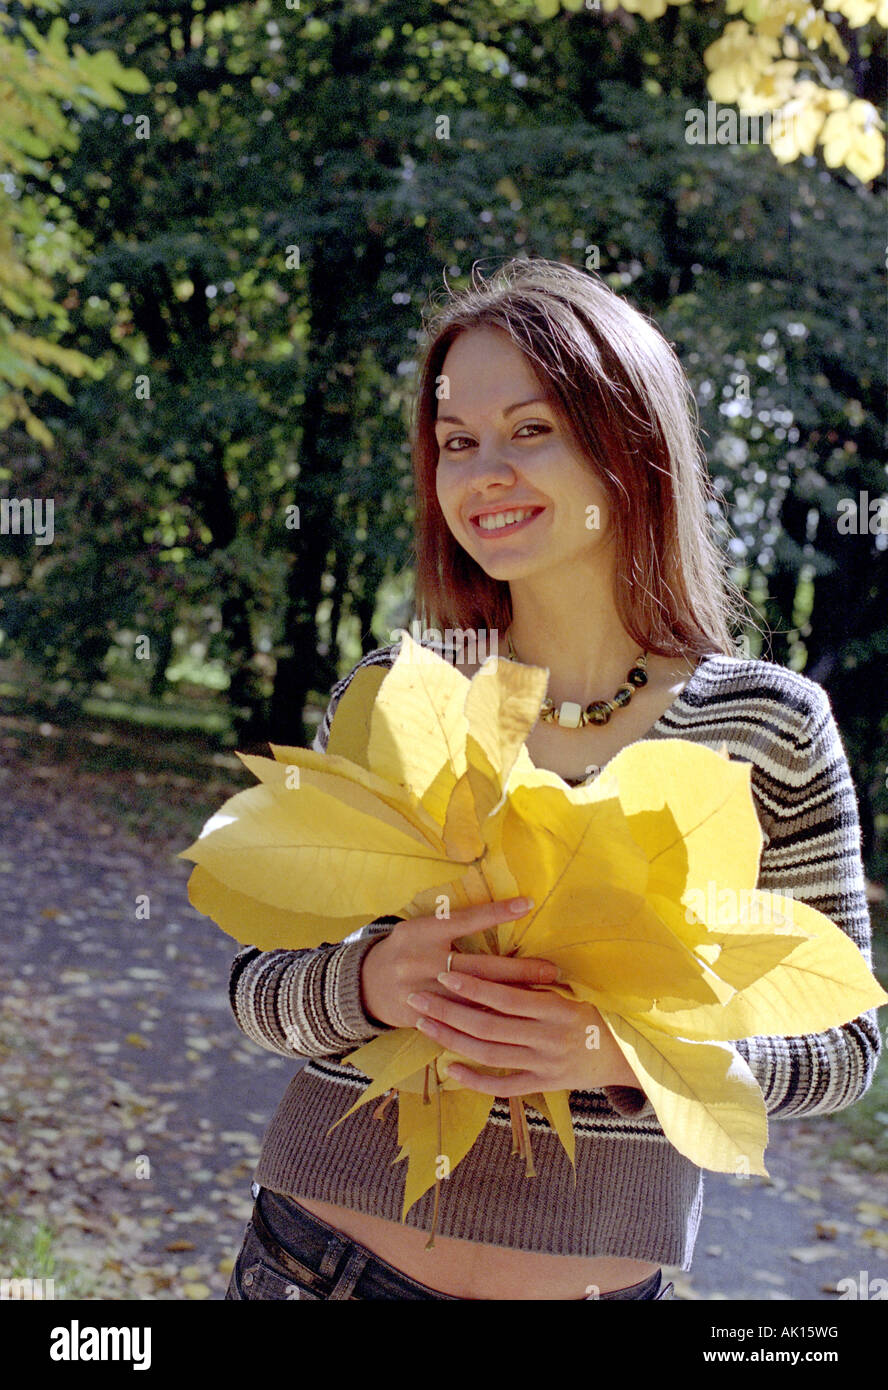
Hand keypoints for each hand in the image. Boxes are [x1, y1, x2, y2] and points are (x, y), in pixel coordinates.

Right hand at [359, 897, 559, 1030]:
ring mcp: (421, 992)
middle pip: (478, 967)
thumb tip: (495, 915)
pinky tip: (513, 1022)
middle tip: (551, 970)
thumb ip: (450, 925)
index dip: (496, 912)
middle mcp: (421, 960)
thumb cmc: (404, 949)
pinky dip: (487, 1021)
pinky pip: (460, 1024)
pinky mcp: (421, 1018)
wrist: (364, 985)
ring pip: (473, 1000)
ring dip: (509, 1000)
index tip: (527, 904)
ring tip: (541, 998)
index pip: (466, 920)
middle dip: (518, 971)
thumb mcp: (420, 928)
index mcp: (423, 932)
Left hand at [405, 970, 642, 1096]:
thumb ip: (538, 985)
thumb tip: (498, 962)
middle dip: (448, 1011)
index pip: (506, 997)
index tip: (445, 973)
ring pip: (489, 1054)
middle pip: (488, 1025)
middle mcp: (548, 1038)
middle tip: (417, 996)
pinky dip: (475, 1080)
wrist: (628, 1055)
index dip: (473, 987)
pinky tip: (449, 1068)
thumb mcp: (574, 992)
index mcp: (556, 1009)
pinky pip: (504, 1086)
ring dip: (452, 1039)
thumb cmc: (598, 1013)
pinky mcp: (543, 1085)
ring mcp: (544, 1065)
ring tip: (424, 1024)